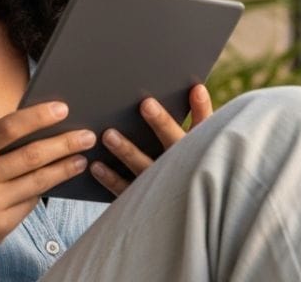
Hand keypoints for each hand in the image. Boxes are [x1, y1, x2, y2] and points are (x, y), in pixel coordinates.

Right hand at [0, 102, 94, 270]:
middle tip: (88, 135)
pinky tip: (59, 179)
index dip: (38, 116)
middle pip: (32, 156)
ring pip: (39, 181)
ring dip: (65, 168)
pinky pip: (31, 203)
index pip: (7, 128)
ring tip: (82, 157)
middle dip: (65, 143)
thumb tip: (33, 126)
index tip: (63, 108)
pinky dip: (46, 189)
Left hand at [90, 83, 212, 196]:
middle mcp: (183, 165)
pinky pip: (125, 189)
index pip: (203, 124)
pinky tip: (96, 165)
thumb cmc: (186, 163)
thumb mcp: (199, 141)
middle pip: (173, 141)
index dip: (201, 107)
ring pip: (145, 166)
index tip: (195, 89)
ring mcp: (163, 184)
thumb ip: (199, 115)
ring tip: (109, 135)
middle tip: (146, 104)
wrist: (179, 212)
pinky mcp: (144, 199)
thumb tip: (195, 88)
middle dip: (161, 123)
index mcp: (197, 147)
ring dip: (127, 150)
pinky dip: (110, 178)